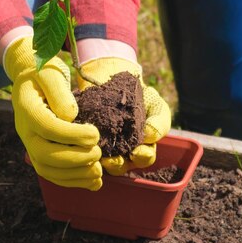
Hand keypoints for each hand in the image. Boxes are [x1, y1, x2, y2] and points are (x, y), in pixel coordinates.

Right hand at [3, 36, 102, 189]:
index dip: (71, 134)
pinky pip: (52, 174)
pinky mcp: (40, 153)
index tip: (95, 133)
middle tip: (98, 153)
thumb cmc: (43, 73)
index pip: (47, 127)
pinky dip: (73, 181)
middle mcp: (25, 131)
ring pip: (47, 170)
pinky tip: (94, 182)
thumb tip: (70, 116)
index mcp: (27, 108)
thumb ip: (59, 91)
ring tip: (98, 171)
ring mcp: (30, 144)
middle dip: (74, 159)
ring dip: (75, 175)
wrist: (30, 79)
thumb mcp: (50, 72)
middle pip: (44, 155)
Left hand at [77, 57, 170, 175]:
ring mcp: (101, 146)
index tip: (138, 152)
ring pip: (99, 163)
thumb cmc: (139, 94)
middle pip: (120, 167)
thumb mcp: (155, 104)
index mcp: (141, 146)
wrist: (114, 76)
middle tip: (113, 159)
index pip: (144, 158)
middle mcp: (121, 151)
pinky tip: (85, 139)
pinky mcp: (84, 138)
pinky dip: (84, 146)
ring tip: (97, 153)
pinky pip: (82, 148)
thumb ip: (159, 121)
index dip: (142, 157)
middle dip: (118, 165)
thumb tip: (150, 136)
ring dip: (98, 161)